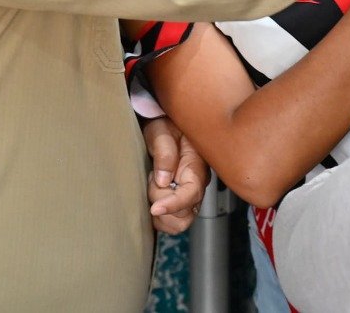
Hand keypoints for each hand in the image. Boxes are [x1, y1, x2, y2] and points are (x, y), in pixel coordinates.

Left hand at [142, 117, 208, 234]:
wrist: (164, 126)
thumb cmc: (164, 125)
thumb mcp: (161, 131)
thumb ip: (165, 153)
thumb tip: (164, 180)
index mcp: (196, 168)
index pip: (191, 194)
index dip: (173, 204)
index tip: (154, 208)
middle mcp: (196, 186)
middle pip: (186, 215)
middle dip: (163, 204)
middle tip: (153, 180)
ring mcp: (189, 197)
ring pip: (179, 223)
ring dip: (161, 213)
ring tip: (154, 185)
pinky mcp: (179, 202)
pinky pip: (171, 222)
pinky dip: (159, 218)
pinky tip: (154, 196)